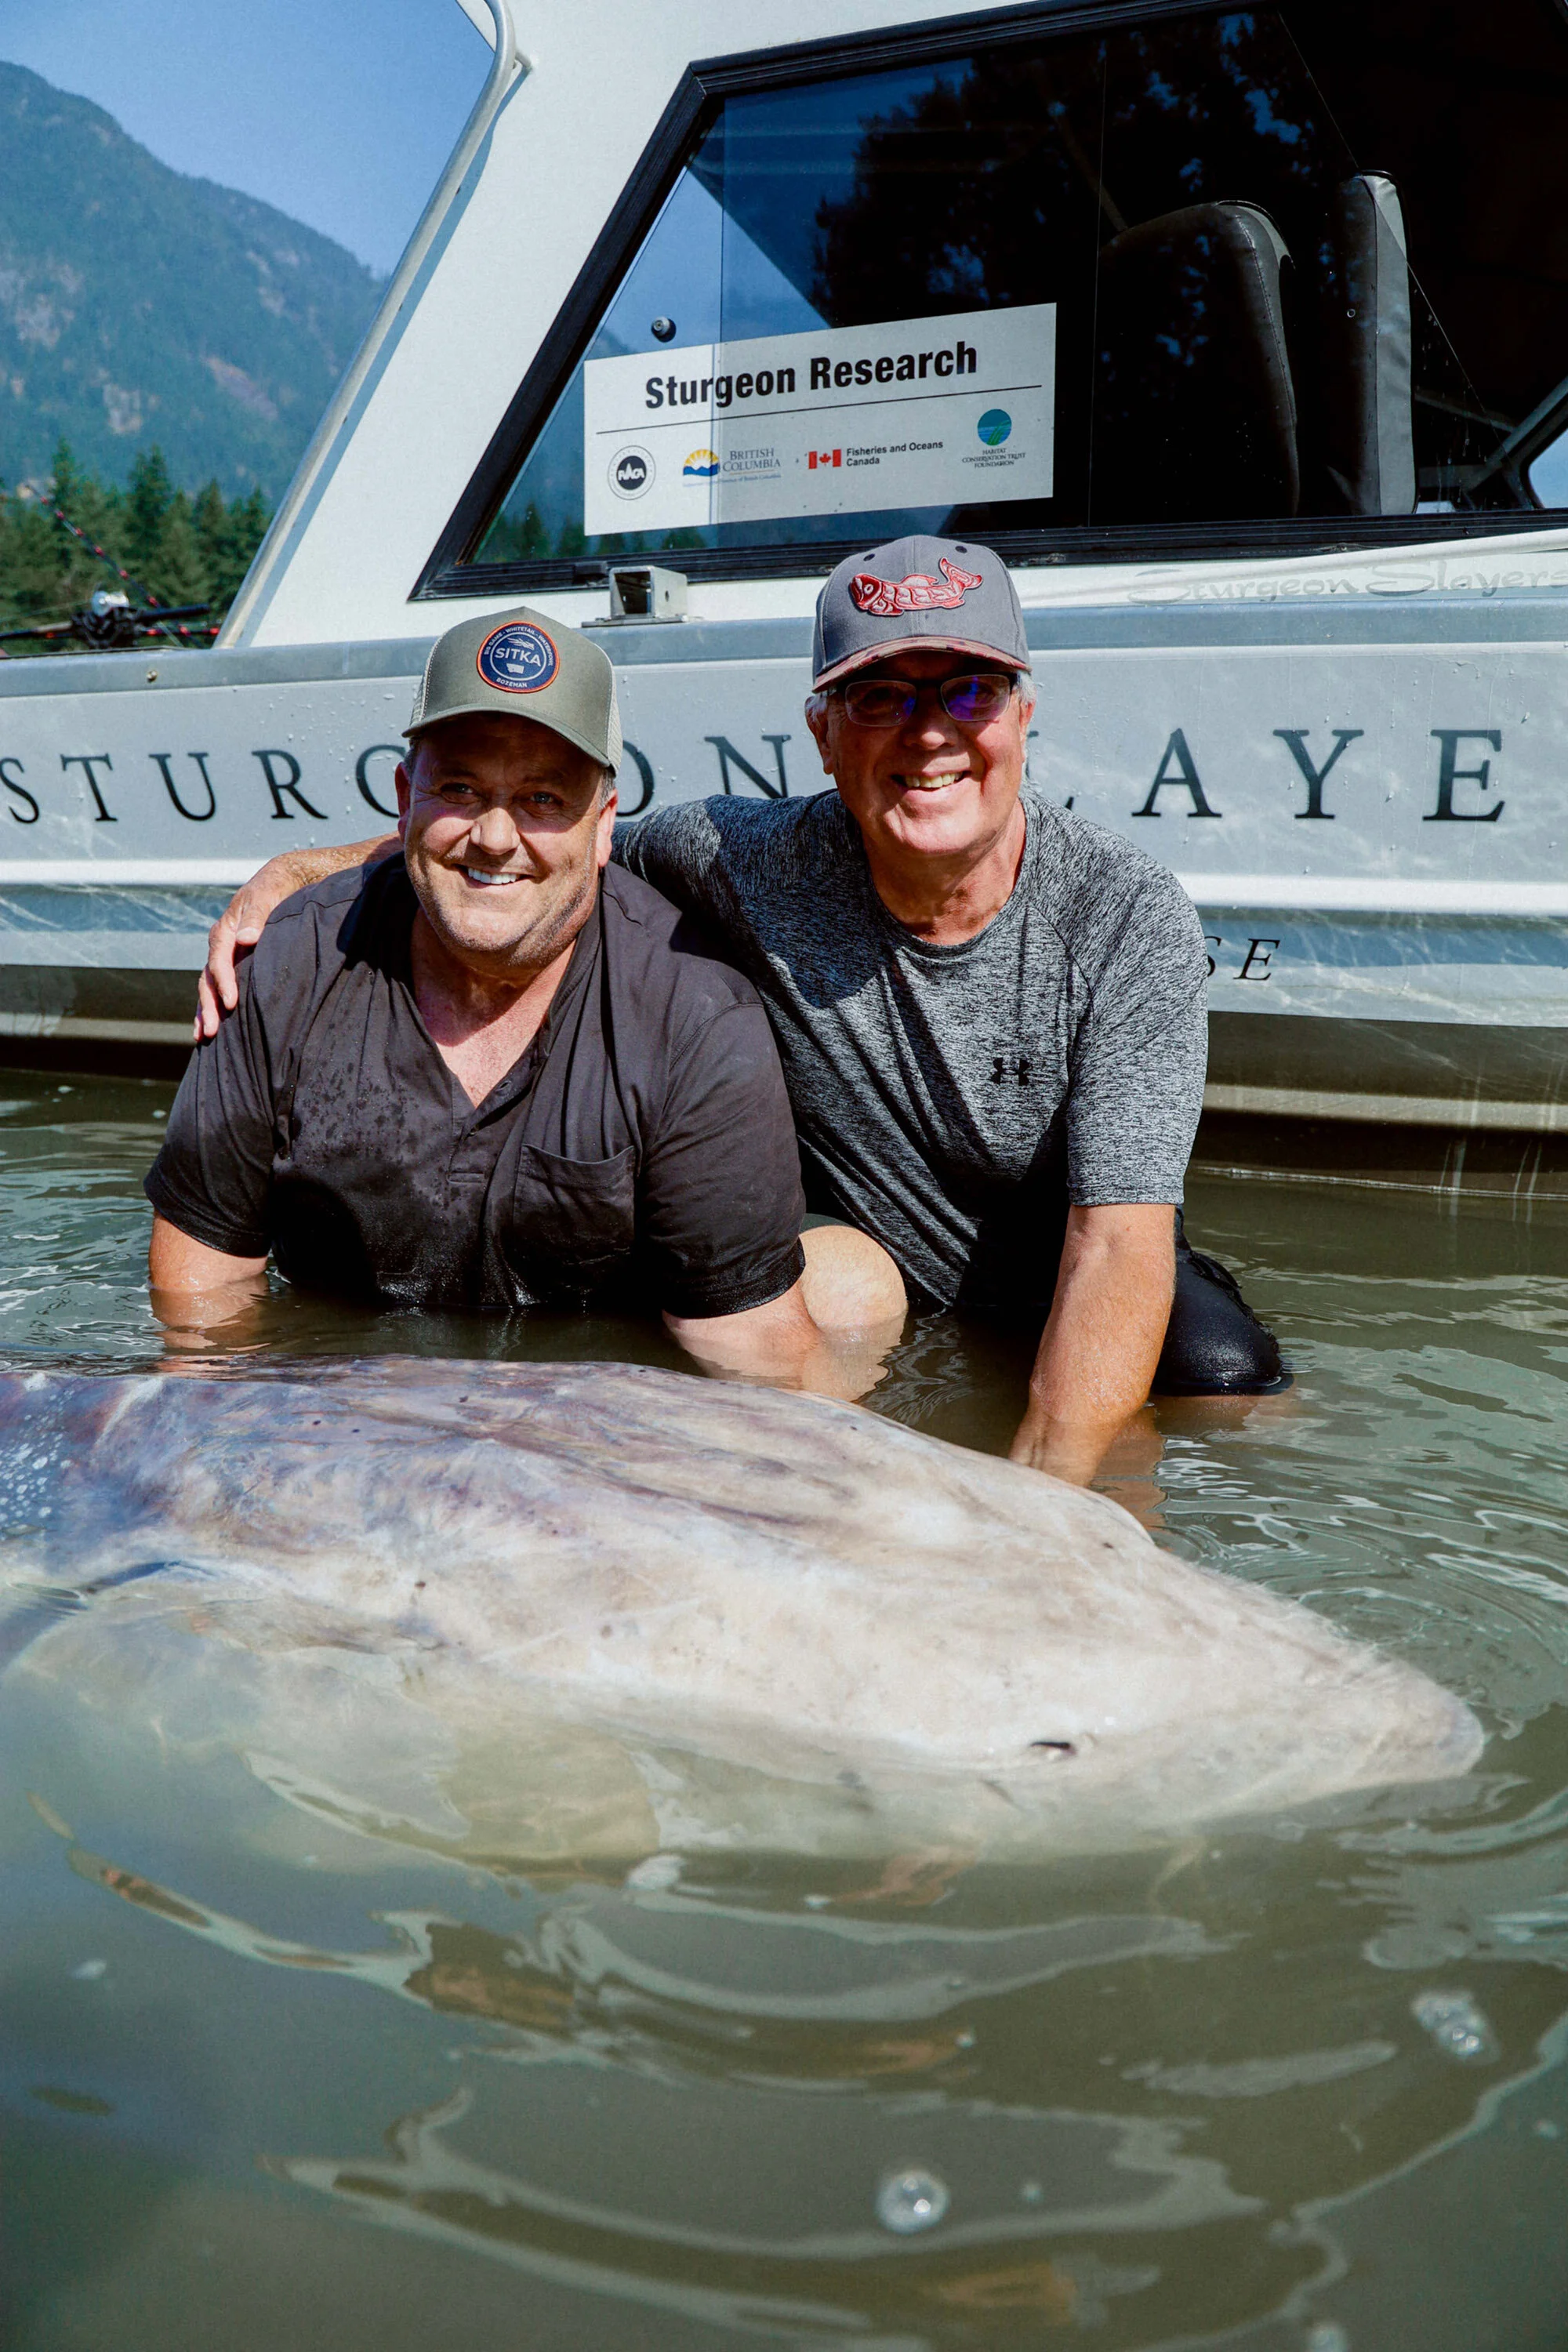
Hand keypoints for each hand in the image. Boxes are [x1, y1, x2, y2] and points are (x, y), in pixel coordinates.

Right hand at [193, 835, 395, 1039]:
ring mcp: (230, 955)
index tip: (231, 1003)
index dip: (224, 981)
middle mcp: (224, 943)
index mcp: (227, 928)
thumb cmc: (280, 886)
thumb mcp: (270, 892)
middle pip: (209, 977)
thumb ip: (258, 915)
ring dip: (207, 1010)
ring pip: (211, 985)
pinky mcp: (241, 963)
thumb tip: (246, 939)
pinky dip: (216, 1005)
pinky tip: (215, 1028)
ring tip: (206, 1036)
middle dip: (209, 1004)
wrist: (289, 878)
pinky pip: (223, 986)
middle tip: (212, 1031)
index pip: (219, 958)